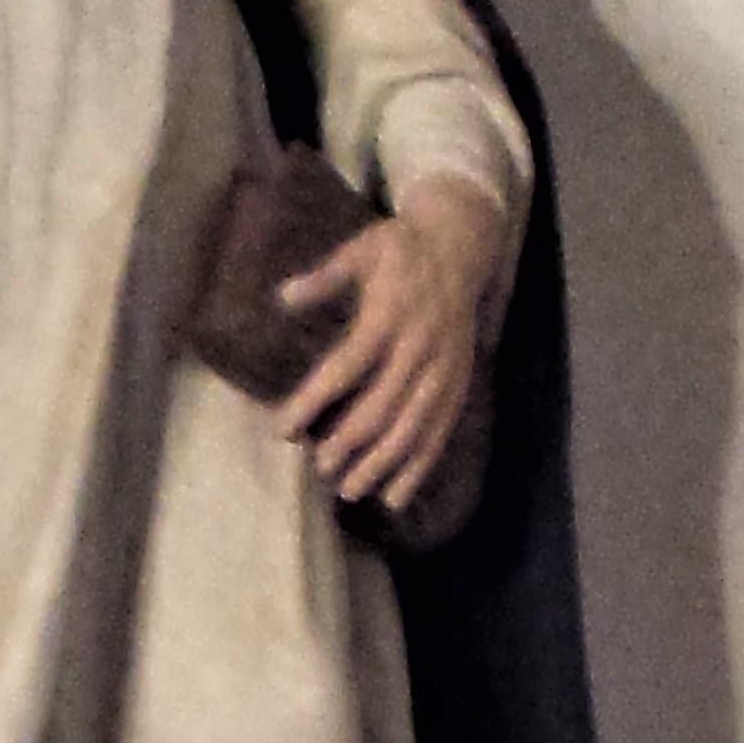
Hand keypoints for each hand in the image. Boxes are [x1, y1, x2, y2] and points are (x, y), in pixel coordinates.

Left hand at [275, 173, 501, 514]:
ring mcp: (442, 370)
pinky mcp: (458, 384)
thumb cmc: (399, 249)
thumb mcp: (360, 249)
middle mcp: (418, 348)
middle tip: (320, 466)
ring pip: (414, 427)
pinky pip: (440, 433)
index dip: (314, 400)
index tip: (283, 427)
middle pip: (382, 406)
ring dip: (382, 464)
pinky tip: (395, 497)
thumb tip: (283, 296)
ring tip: (350, 491)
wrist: (461, 245)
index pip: (346, 367)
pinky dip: (419, 467)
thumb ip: (324, 276)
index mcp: (389, 316)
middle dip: (350, 442)